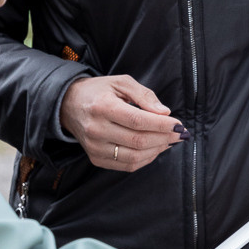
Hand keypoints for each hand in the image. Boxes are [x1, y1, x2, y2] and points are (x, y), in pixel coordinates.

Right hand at [60, 74, 185, 172]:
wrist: (68, 105)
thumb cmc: (98, 92)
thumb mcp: (121, 82)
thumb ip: (144, 95)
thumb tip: (164, 113)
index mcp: (102, 106)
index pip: (137, 121)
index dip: (161, 125)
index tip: (179, 125)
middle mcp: (96, 129)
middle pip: (138, 141)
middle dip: (164, 138)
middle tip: (179, 134)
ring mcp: (94, 147)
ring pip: (134, 157)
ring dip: (157, 150)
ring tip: (168, 140)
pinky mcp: (95, 158)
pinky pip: (127, 165)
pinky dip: (145, 159)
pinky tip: (154, 149)